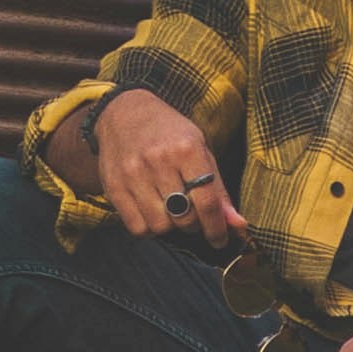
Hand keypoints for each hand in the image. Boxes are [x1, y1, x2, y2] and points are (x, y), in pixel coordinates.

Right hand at [90, 89, 247, 246]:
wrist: (124, 112)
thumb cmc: (169, 132)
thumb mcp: (200, 149)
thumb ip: (218, 189)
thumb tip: (238, 226)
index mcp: (186, 149)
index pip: (207, 203)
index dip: (217, 228)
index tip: (220, 239)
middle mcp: (159, 161)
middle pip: (184, 218)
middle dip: (192, 223)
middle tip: (190, 211)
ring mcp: (133, 174)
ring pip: (160, 227)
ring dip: (169, 225)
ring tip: (169, 207)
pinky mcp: (114, 186)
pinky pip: (137, 227)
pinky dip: (148, 227)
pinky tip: (151, 210)